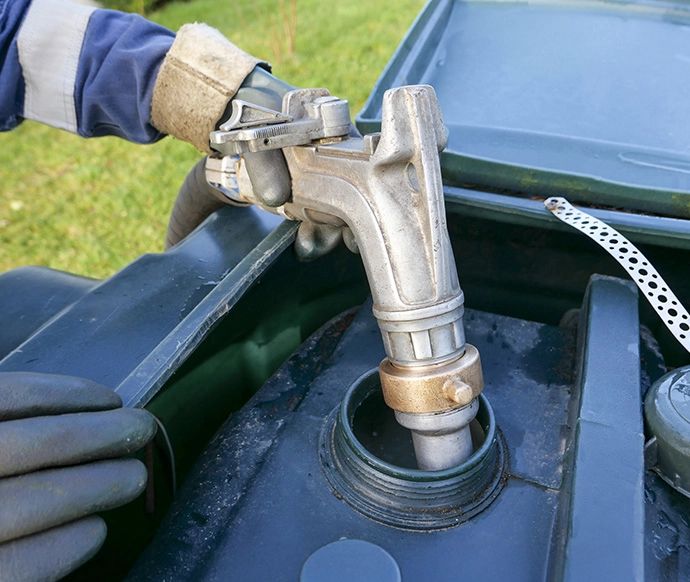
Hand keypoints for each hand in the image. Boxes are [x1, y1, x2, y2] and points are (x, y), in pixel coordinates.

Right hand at [0, 373, 155, 580]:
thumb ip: (8, 428)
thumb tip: (71, 415)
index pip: (6, 396)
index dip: (63, 395)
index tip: (109, 399)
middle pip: (31, 445)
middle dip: (98, 435)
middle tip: (141, 429)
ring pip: (31, 502)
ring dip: (96, 484)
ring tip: (132, 477)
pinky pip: (23, 565)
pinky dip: (66, 545)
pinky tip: (94, 530)